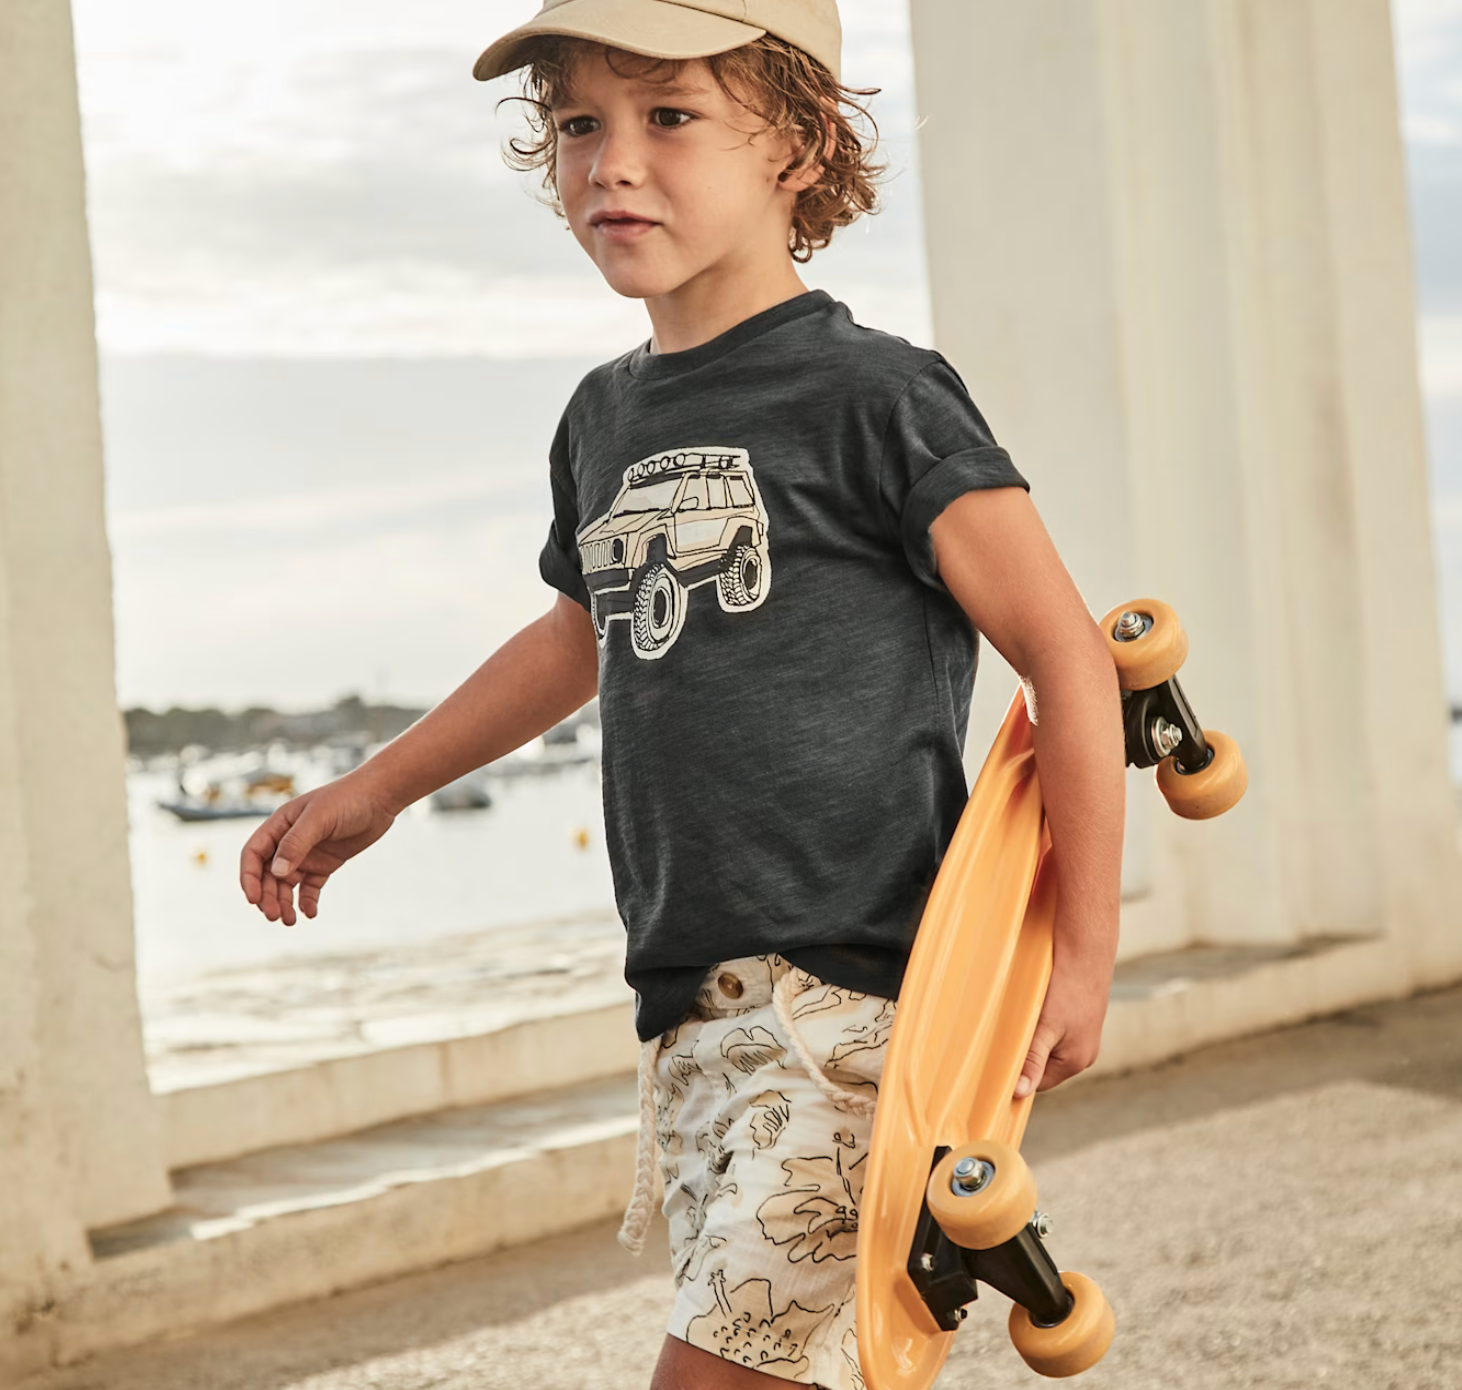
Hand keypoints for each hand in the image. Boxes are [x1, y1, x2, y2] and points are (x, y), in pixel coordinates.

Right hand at [238, 771, 397, 925]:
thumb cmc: (347, 799)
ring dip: (284, 903)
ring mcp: (307, 854)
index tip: (253, 900)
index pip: (253, 855)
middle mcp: (289, 842)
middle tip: (275, 917)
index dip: (249, 878)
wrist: (380, 797)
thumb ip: (296, 843)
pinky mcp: (325, 864)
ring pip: (287, 885)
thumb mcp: (319, 818)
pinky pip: (310, 888)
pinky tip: (311, 914)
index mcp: (279, 825)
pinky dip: (307, 901)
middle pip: (268, 875)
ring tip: (290, 921)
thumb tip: (276, 872)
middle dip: (268, 897)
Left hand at [1015, 938, 1114, 1098]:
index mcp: (1077, 1061)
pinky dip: (1040, 1020)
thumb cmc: (1069, 988)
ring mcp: (1083, 1033)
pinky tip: (1031, 1005)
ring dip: (1030, 1035)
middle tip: (1001, 1037)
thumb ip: (1032, 1060)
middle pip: (1043, 1063)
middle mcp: (1084, 1051)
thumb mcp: (1046, 1028)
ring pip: (1047, 1044)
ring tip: (1017, 1018)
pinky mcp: (1080, 1015)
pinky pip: (1054, 1027)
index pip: (1039, 1082)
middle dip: (1023, 1053)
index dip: (1018, 1074)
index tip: (995, 1065)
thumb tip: (1019, 1092)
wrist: (1087, 948)